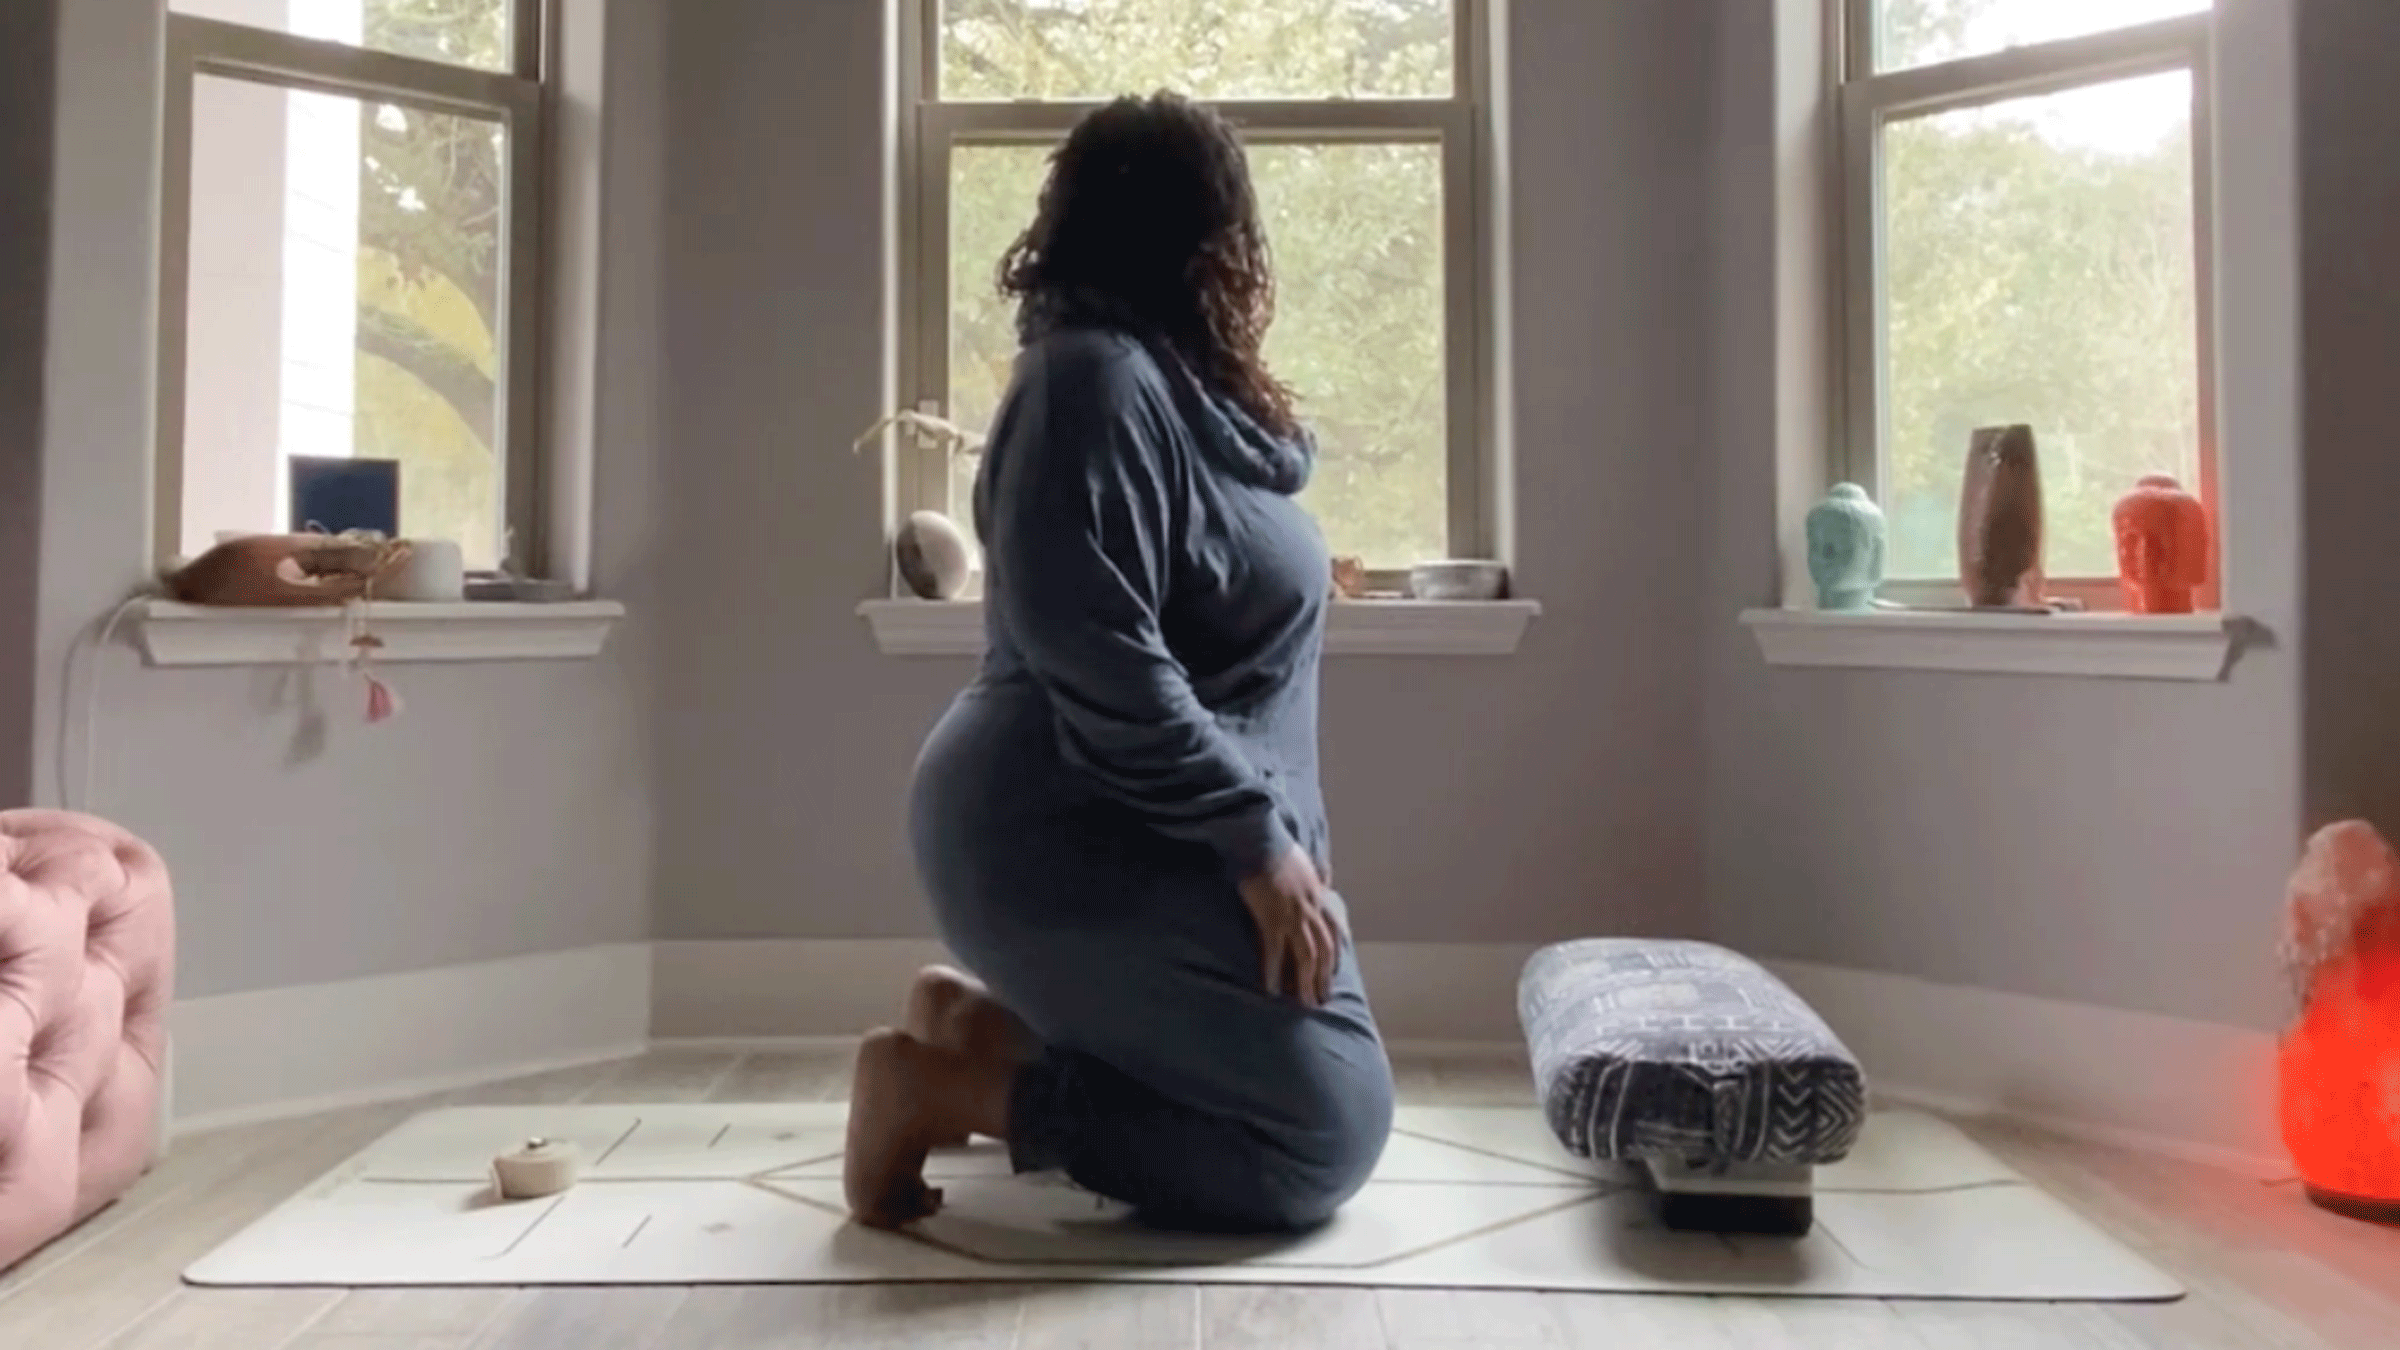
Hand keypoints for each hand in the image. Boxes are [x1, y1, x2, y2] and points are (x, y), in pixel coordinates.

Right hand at [1239, 846, 1342, 1006]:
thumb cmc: (1278, 848)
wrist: (1261, 839)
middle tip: (1322, 1000)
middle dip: (1325, 977)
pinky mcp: (1271, 920)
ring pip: (1307, 957)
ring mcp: (1293, 916)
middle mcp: (1311, 909)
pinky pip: (1275, 953)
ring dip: (1307, 983)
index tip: (1334, 970)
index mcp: (1318, 895)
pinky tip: (1271, 991)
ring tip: (1304, 1005)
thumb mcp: (1306, 859)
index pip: (1334, 930)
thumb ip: (1317, 872)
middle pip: (1324, 950)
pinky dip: (1274, 973)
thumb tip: (1326, 874)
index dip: (1336, 953)